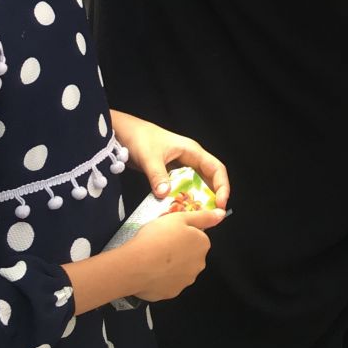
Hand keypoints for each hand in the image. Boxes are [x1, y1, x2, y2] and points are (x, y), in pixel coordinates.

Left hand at [110, 110, 230, 208]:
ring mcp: (181, 166)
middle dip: (213, 196)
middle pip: (209, 178)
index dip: (222, 186)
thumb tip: (165, 195)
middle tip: (212, 215)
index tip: (220, 203)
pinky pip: (182, 187)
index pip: (216, 169)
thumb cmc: (140, 138)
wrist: (125, 132)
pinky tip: (179, 209)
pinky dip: (183, 198)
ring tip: (198, 215)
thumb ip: (157, 176)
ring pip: (197, 184)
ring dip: (198, 198)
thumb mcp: (149, 157)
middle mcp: (191, 159)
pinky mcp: (171, 173)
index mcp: (192, 151)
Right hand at [122, 208, 224, 301]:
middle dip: (178, 252)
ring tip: (153, 259)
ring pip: (180, 271)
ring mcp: (185, 281)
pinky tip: (150, 272)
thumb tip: (221, 215)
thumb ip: (203, 217)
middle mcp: (198, 265)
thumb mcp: (180, 218)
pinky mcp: (172, 293)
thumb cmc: (157, 237)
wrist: (135, 265)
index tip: (169, 234)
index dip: (182, 235)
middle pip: (190, 255)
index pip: (197, 238)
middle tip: (160, 246)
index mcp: (202, 245)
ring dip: (170, 266)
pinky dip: (161, 278)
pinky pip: (168, 283)